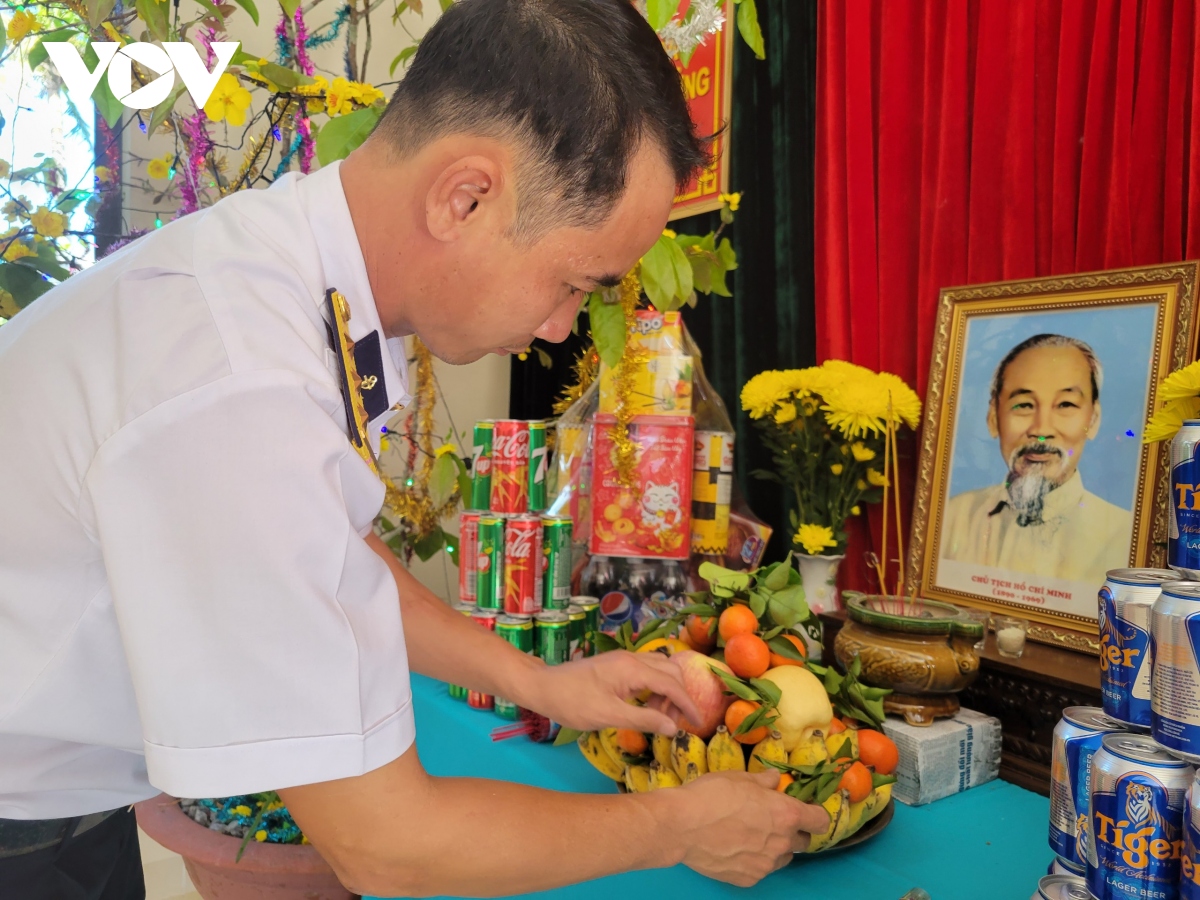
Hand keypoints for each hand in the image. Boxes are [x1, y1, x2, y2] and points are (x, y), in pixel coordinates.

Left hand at [521, 650, 703, 733]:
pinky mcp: (616, 666)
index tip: (698, 724)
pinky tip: (643, 707)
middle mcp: (632, 659)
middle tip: (671, 722)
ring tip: (655, 716)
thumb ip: (644, 720)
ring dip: (666, 692)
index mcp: (632, 668)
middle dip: (678, 696)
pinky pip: (646, 673)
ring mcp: (624, 660)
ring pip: (660, 670)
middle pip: (672, 671)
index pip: (672, 684)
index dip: (688, 704)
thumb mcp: (609, 716)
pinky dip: (653, 689)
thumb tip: (673, 728)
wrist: (542, 687)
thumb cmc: (572, 703)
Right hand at [665, 770, 829, 886]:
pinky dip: (754, 860)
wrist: (682, 825)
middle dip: (793, 831)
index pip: (820, 820)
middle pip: (803, 841)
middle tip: (772, 820)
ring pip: (782, 858)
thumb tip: (775, 780)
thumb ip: (763, 781)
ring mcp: (766, 865)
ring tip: (751, 836)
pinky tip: (735, 848)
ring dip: (775, 847)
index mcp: (786, 814)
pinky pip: (761, 869)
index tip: (806, 810)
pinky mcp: (749, 879)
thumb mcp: (739, 778)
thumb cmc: (712, 795)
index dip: (815, 814)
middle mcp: (782, 843)